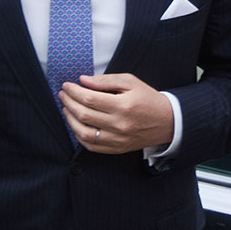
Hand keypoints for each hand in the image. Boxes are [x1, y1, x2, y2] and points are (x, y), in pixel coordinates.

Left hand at [59, 73, 174, 153]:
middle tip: (63, 94)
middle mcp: (119, 124)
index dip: (74, 91)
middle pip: (83, 115)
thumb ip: (106, 80)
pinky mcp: (117, 148)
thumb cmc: (148, 99)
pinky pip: (91, 146)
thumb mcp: (131, 82)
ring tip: (67, 109)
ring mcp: (117, 139)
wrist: (167, 121)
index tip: (67, 85)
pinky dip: (79, 136)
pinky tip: (77, 125)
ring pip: (84, 133)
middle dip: (68, 102)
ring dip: (70, 120)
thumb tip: (83, 80)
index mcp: (123, 105)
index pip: (89, 98)